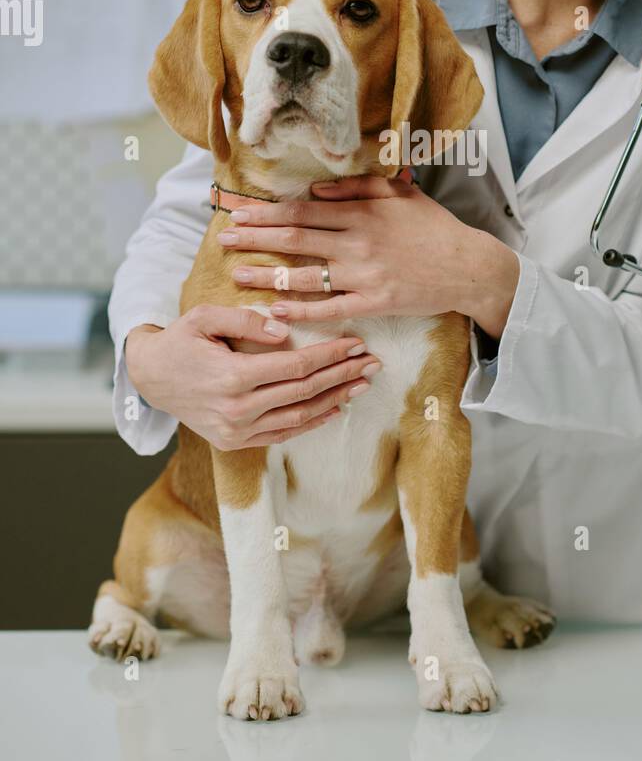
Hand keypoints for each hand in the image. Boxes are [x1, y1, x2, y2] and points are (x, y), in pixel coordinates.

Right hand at [123, 307, 381, 449]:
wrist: (150, 379)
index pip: (296, 366)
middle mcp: (237, 410)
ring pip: (299, 417)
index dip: (330, 355)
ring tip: (362, 384)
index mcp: (232, 377)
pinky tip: (336, 408)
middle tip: (372, 363)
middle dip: (343, 375)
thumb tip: (285, 331)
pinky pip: (283, 433)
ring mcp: (237, 431)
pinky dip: (312, 421)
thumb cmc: (180, 341)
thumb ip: (246, 321)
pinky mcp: (235, 442)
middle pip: (305, 392)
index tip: (356, 342)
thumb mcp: (204, 318)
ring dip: (336, 400)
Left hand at [216, 173, 519, 334]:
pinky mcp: (374, 303)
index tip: (238, 212)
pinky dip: (301, 311)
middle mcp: (358, 243)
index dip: (266, 213)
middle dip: (255, 239)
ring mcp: (365, 275)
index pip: (302, 211)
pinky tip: (275, 311)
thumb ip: (357, 187)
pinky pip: (330, 309)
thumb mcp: (399, 193)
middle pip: (295, 240)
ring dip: (268, 277)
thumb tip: (316, 190)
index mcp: (361, 213)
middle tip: (223, 239)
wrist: (468, 266)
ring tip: (237, 276)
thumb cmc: (433, 228)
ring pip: (306, 277)